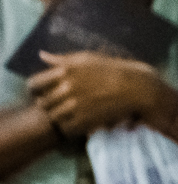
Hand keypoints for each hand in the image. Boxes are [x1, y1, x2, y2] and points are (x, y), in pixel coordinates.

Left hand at [27, 50, 168, 135]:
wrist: (138, 88)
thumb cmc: (115, 70)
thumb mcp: (88, 59)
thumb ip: (62, 59)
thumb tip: (41, 55)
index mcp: (65, 70)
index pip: (34, 84)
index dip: (36, 91)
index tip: (43, 93)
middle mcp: (67, 87)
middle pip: (43, 103)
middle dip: (49, 105)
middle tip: (59, 106)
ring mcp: (76, 105)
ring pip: (53, 117)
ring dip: (59, 117)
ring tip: (70, 115)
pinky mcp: (86, 119)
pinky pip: (67, 128)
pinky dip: (70, 128)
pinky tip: (79, 123)